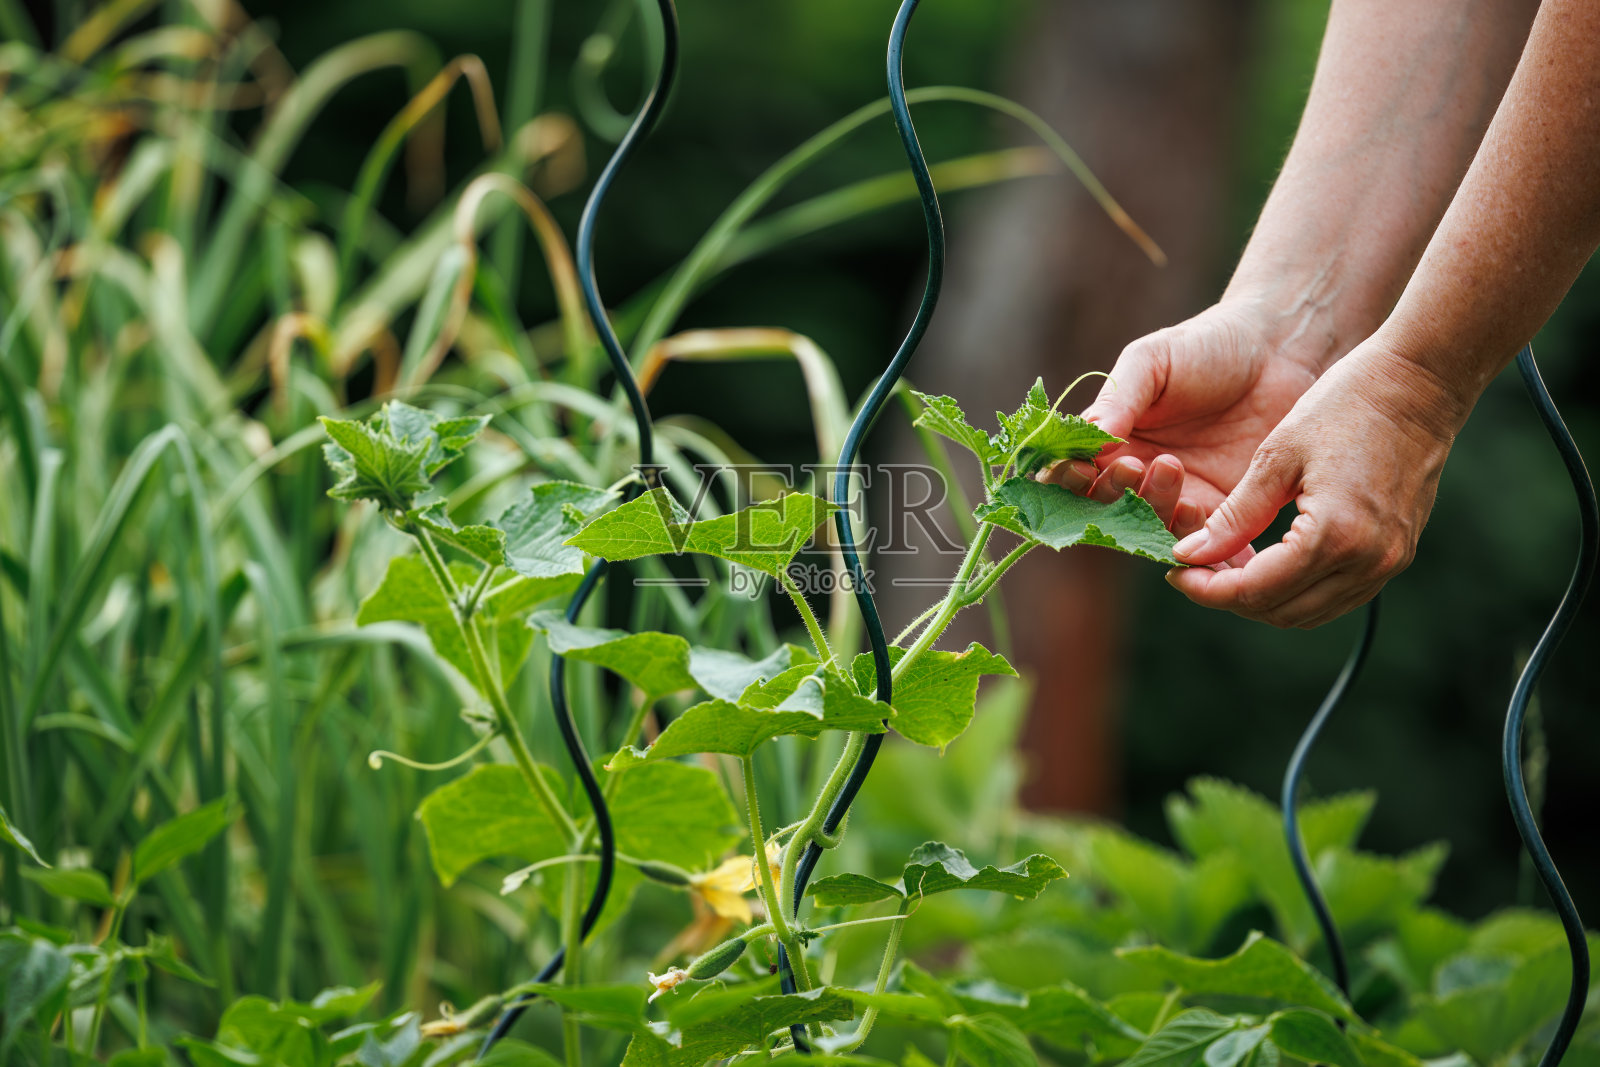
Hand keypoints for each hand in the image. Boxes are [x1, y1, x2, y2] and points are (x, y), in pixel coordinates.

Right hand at [1043, 300, 1325, 545]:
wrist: (1278, 352)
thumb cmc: (1207, 346)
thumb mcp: (1151, 360)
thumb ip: (1117, 399)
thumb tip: (1087, 441)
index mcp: (1110, 440)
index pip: (1073, 473)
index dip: (1070, 480)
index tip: (1084, 467)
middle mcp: (1137, 473)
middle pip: (1104, 508)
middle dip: (1113, 493)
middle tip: (1138, 464)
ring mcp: (1178, 494)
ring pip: (1148, 527)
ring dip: (1153, 507)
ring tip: (1173, 468)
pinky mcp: (1220, 508)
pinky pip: (1199, 540)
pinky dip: (1197, 540)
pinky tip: (1203, 510)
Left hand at [1165, 339, 1463, 627]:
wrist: (1420, 384)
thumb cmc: (1344, 405)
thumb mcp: (1276, 457)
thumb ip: (1234, 515)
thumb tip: (1189, 556)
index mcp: (1333, 534)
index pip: (1253, 590)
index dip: (1205, 588)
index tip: (1175, 571)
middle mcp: (1367, 561)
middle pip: (1278, 611)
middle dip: (1228, 598)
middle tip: (1193, 570)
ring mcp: (1388, 563)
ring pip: (1307, 613)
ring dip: (1261, 600)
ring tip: (1223, 568)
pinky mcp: (1396, 556)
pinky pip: (1336, 597)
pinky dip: (1295, 591)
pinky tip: (1266, 563)